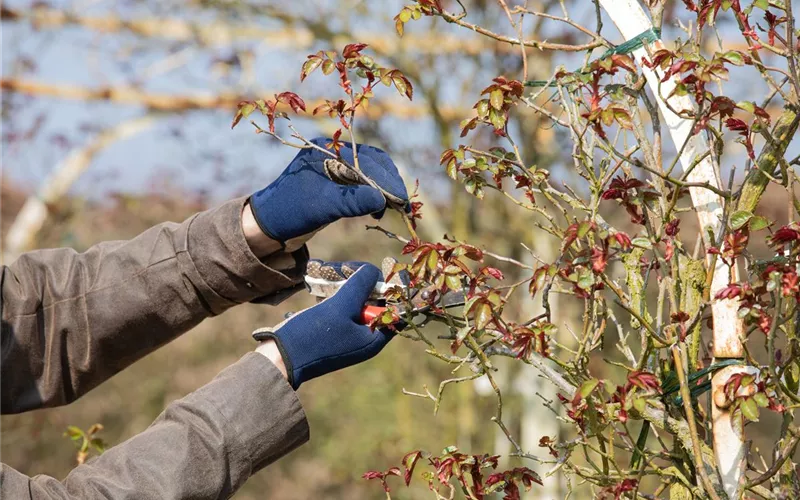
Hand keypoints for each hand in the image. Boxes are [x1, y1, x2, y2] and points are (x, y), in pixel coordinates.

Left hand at [249, 138, 409, 242]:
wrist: (268, 227)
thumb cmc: (289, 212)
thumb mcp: (322, 207)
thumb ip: (351, 202)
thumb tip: (382, 200)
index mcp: (326, 150)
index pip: (366, 162)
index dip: (387, 181)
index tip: (402, 201)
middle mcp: (333, 154)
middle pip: (373, 163)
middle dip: (390, 183)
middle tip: (404, 206)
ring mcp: (335, 168)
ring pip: (371, 173)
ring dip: (384, 190)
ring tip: (394, 209)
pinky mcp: (336, 184)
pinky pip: (363, 184)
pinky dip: (375, 195)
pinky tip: (378, 211)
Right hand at [256, 263, 392, 388]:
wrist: (278, 359)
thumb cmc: (312, 336)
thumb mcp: (340, 306)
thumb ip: (361, 286)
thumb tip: (373, 271)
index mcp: (373, 339)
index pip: (394, 310)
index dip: (390, 288)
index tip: (381, 270)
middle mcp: (364, 339)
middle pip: (373, 303)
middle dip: (360, 282)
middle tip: (345, 268)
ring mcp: (348, 336)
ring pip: (354, 303)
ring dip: (344, 286)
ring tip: (326, 271)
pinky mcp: (332, 333)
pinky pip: (340, 309)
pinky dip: (333, 296)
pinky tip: (319, 284)